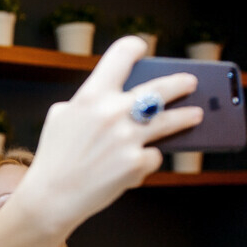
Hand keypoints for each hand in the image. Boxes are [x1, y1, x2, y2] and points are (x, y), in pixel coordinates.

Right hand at [23, 36, 203, 234]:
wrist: (51, 198)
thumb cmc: (55, 157)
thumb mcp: (60, 118)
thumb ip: (87, 101)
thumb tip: (115, 96)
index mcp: (92, 95)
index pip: (122, 55)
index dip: (134, 48)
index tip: (142, 50)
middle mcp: (113, 112)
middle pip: (160, 87)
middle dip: (180, 83)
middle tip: (190, 82)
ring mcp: (127, 138)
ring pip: (170, 120)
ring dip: (186, 116)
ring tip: (195, 115)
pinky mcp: (136, 163)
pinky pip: (153, 155)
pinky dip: (146, 160)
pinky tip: (137, 164)